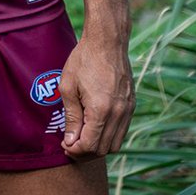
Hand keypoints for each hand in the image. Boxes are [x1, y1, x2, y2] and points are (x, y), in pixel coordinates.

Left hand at [60, 34, 134, 157]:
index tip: (64, 145)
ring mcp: (128, 110)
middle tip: (69, 144)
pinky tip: (94, 128)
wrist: (107, 42)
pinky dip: (108, 136)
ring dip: (97, 147)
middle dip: (84, 152)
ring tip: (80, 138)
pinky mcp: (131, 105)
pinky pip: (121, 132)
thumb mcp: (68, 87)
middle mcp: (119, 114)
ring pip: (115, 144)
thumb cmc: (83, 61)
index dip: (75, 151)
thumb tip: (70, 141)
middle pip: (103, 150)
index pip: (90, 145)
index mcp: (101, 110)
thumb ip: (71, 117)